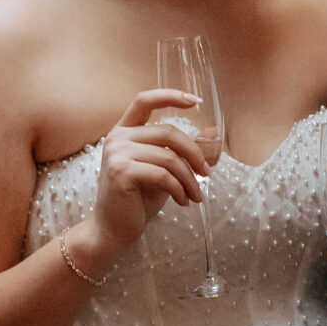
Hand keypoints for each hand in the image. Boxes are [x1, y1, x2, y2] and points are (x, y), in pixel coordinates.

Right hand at [88, 90, 209, 262]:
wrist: (114, 229)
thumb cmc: (138, 199)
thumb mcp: (164, 170)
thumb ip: (182, 150)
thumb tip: (212, 133)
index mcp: (125, 131)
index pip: (145, 100)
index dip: (171, 96)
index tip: (197, 102)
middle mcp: (117, 137)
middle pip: (168, 131)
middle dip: (194, 153)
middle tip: (207, 173)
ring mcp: (117, 153)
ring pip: (169, 157)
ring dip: (190, 179)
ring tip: (197, 195)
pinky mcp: (121, 171)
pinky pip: (163, 175)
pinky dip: (179, 189)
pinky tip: (183, 202)